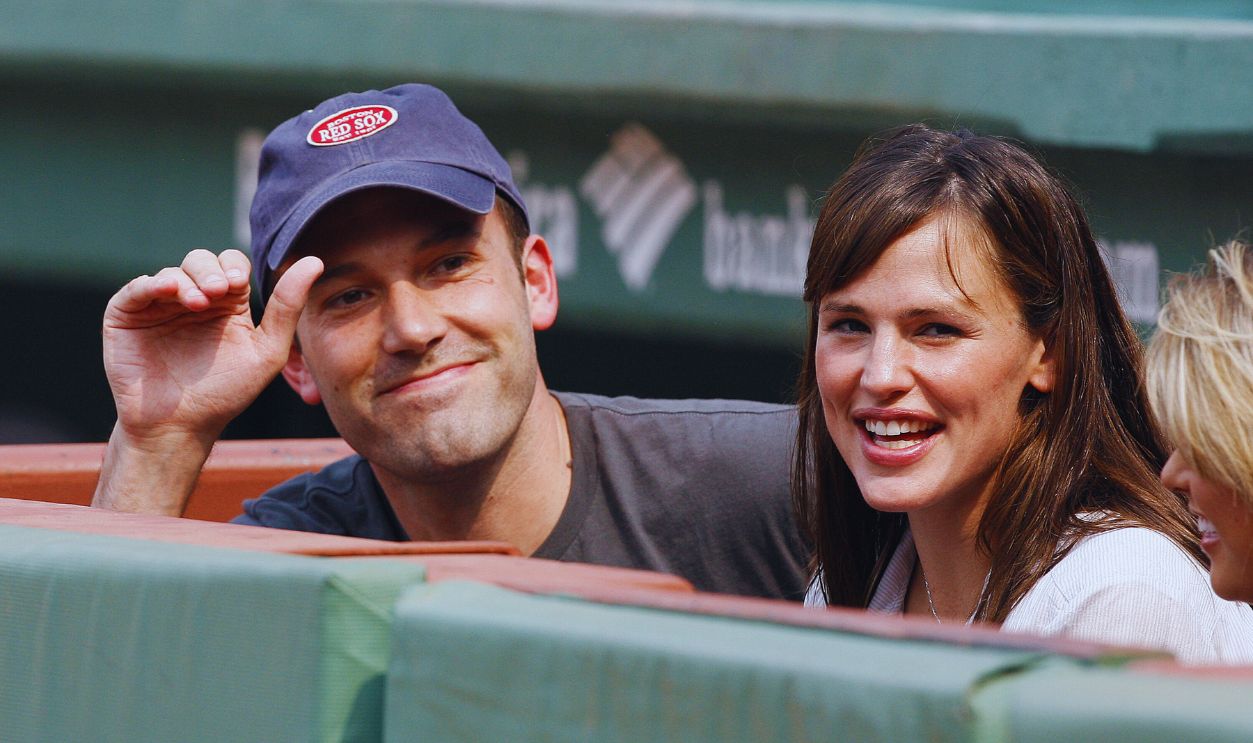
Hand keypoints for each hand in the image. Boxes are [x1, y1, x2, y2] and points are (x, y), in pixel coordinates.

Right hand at [93, 249, 321, 513]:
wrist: (180, 426)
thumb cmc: (226, 393)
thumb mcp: (267, 350)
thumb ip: (287, 306)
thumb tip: (314, 261)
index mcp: (227, 304)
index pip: (231, 265)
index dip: (235, 267)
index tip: (240, 283)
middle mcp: (193, 299)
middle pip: (201, 261)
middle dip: (212, 270)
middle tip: (221, 291)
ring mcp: (159, 306)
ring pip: (173, 272)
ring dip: (188, 280)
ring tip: (199, 302)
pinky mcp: (127, 315)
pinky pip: (137, 288)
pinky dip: (153, 284)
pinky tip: (169, 292)